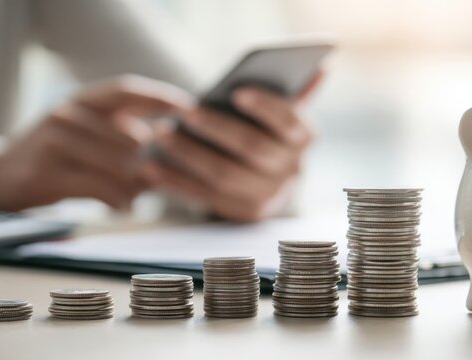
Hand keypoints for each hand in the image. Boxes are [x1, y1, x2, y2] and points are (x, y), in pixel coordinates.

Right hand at [0, 75, 190, 210]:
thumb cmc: (56, 157)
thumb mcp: (87, 136)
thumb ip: (124, 136)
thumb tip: (173, 151)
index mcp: (80, 100)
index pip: (126, 90)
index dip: (160, 97)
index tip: (191, 109)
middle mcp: (66, 113)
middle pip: (129, 135)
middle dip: (150, 161)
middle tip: (161, 178)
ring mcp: (53, 141)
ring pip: (117, 164)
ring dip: (135, 185)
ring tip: (137, 196)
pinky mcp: (45, 172)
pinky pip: (98, 187)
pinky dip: (117, 199)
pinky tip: (123, 207)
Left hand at [145, 72, 322, 221]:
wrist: (267, 178)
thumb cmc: (265, 130)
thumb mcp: (280, 110)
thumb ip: (293, 90)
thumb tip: (321, 67)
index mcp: (303, 136)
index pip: (289, 120)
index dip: (266, 106)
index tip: (236, 91)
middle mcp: (293, 168)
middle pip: (252, 148)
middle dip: (216, 128)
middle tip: (184, 111)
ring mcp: (270, 195)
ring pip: (225, 175)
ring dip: (190, 155)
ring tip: (160, 134)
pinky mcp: (245, 213)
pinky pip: (207, 197)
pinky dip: (177, 181)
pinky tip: (151, 166)